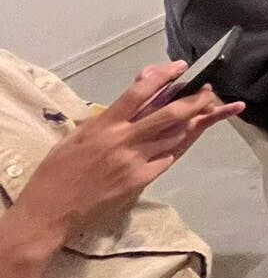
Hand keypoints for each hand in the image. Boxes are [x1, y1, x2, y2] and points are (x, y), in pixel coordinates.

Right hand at [11, 62, 243, 238]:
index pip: (139, 92)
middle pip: (169, 114)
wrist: (49, 211)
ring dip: (192, 124)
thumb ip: (109, 116)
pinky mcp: (140, 181)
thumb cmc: (58, 171)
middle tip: (209, 91)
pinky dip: (174, 149)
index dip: (164, 76)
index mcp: (105, 124)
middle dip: (195, 100)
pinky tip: (181, 143)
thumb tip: (134, 96)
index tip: (181, 66)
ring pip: (174, 136)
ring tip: (205, 112)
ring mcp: (134, 161)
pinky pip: (167, 159)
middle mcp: (123, 139)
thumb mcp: (78, 135)